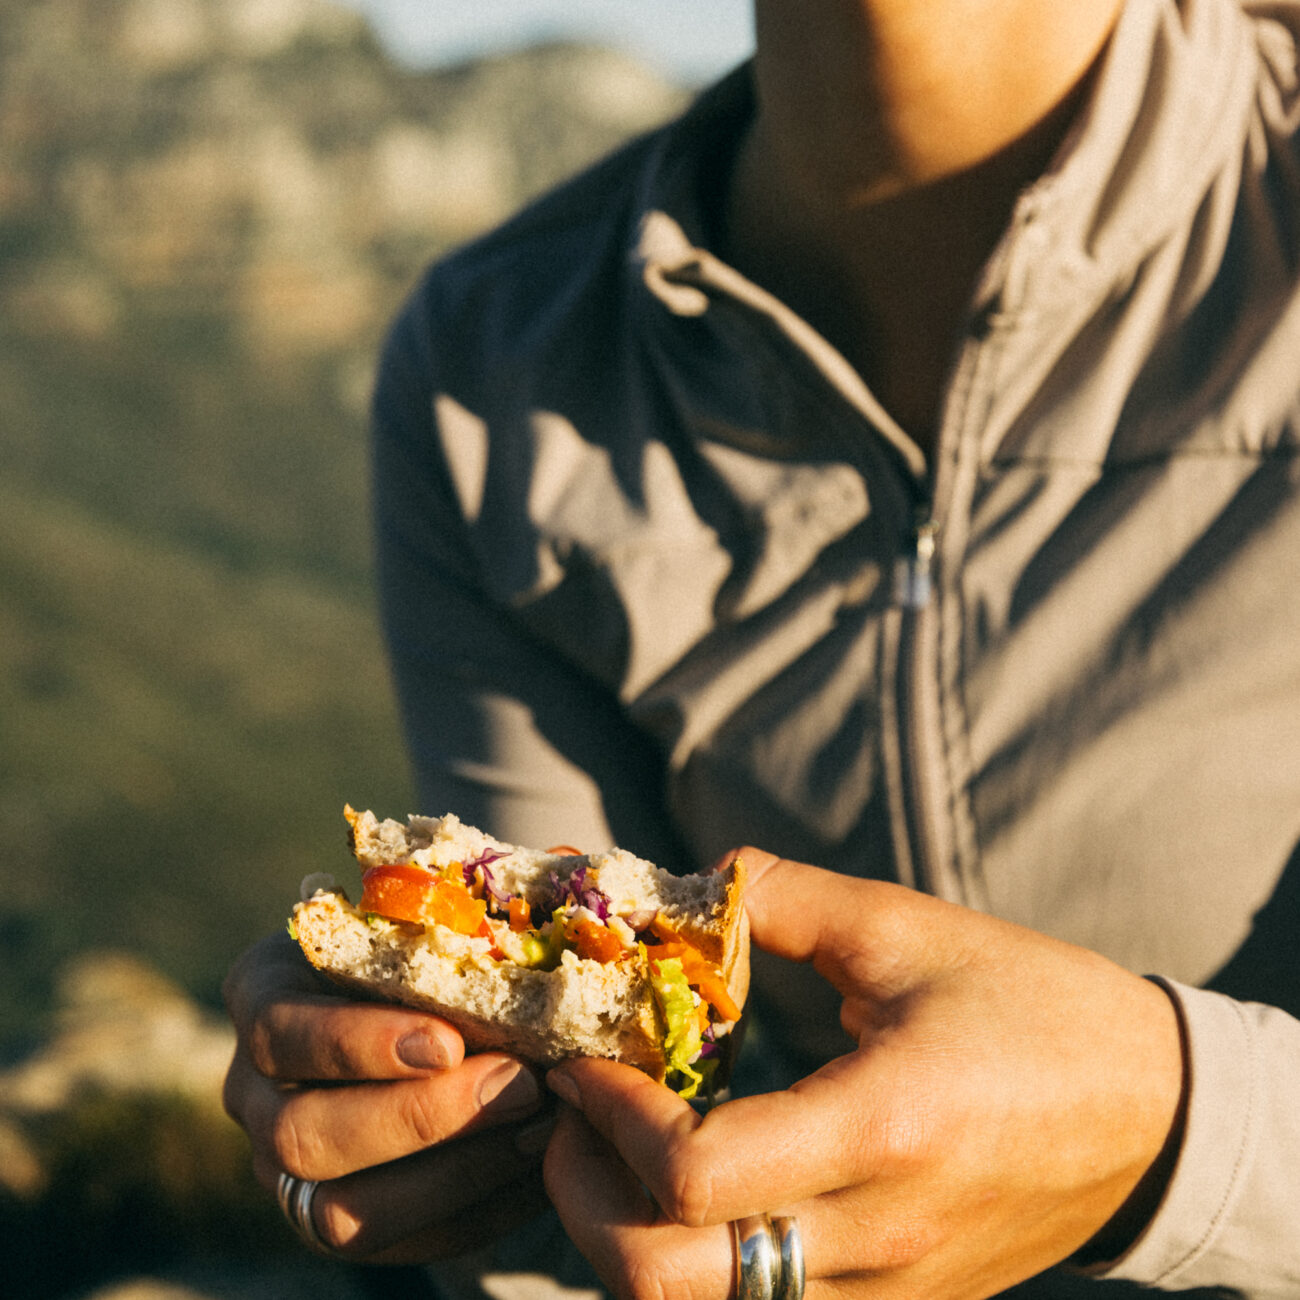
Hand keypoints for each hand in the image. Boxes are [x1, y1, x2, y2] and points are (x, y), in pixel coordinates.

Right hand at [222, 932, 552, 1261]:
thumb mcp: (430, 907)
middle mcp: (254, 1087)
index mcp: (263, 991)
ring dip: (454, 1175)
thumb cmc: (430, 936)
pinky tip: (539, 1169)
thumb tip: (561, 873)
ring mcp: (284, 1166)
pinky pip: (395, 1246)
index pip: (278, 1028)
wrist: (428, 1001)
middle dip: (418, 1120)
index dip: (358, 1043)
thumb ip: (476, 901)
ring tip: (540, 1128)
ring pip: (338, 1212)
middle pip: (301, 1135)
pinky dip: (474, 1214)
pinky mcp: (332, 1221)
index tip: (449, 1041)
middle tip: (518, 1086)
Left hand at [542, 850, 1186, 1299]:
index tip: (588, 1059)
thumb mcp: (902, 928)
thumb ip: (777, 899)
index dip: (609, 1116)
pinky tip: (694, 1193)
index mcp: (881, 1126)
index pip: (691, 1172)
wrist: (1150, 1110)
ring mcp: (888, 1292)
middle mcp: (877, 1236)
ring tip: (619, 1156)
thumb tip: (677, 884)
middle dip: (585, 1203)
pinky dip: (696, 1266)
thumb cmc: (1028, 1004)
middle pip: (665, 1282)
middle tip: (574, 1119)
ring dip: (627, 1243)